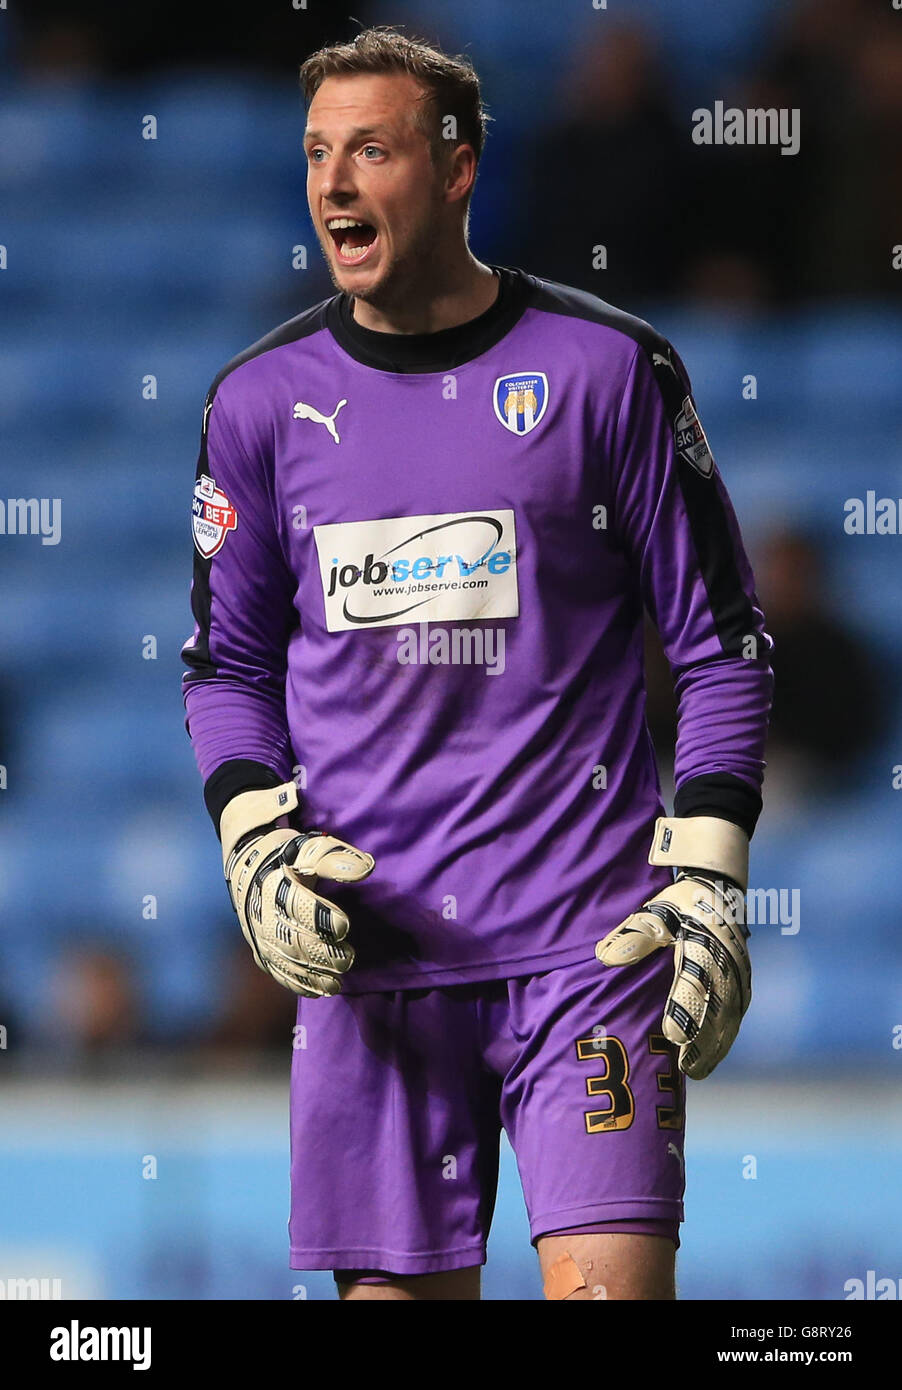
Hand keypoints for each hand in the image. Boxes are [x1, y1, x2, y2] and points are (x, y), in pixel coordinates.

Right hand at [220, 782, 374, 995]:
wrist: (245, 863)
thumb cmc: (285, 855)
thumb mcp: (309, 847)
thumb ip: (335, 859)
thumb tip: (365, 869)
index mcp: (274, 883)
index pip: (295, 903)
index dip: (319, 916)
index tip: (343, 926)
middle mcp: (262, 912)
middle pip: (291, 937)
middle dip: (320, 952)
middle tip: (348, 958)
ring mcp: (258, 933)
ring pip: (283, 959)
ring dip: (311, 974)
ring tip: (337, 982)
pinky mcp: (259, 948)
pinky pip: (276, 970)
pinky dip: (297, 983)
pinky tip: (318, 990)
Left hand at [595, 817, 750, 1079]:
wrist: (719, 887)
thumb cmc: (679, 903)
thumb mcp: (654, 911)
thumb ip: (633, 936)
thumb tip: (605, 957)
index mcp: (702, 943)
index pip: (695, 981)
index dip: (685, 1010)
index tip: (672, 1036)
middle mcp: (725, 960)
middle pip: (716, 1006)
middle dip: (702, 1039)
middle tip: (684, 1067)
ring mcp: (739, 972)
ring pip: (730, 1015)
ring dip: (716, 1044)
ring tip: (696, 1070)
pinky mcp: (744, 980)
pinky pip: (737, 1013)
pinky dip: (726, 1036)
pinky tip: (712, 1056)